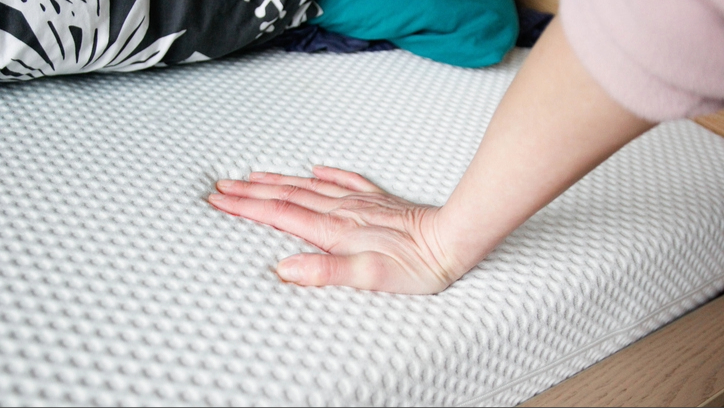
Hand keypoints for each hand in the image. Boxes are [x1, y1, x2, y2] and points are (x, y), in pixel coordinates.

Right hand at [208, 166, 463, 294]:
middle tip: (222, 186)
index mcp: (334, 231)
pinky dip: (326, 173)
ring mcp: (359, 203)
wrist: (452, 241)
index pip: (279, 215)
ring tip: (254, 176)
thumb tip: (285, 268)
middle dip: (251, 192)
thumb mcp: (369, 278)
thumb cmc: (415, 266)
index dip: (246, 208)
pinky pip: (346, 181)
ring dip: (278, 181)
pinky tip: (317, 168)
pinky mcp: (378, 202)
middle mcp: (342, 212)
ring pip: (309, 186)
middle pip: (286, 196)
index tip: (219, 201)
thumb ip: (326, 272)